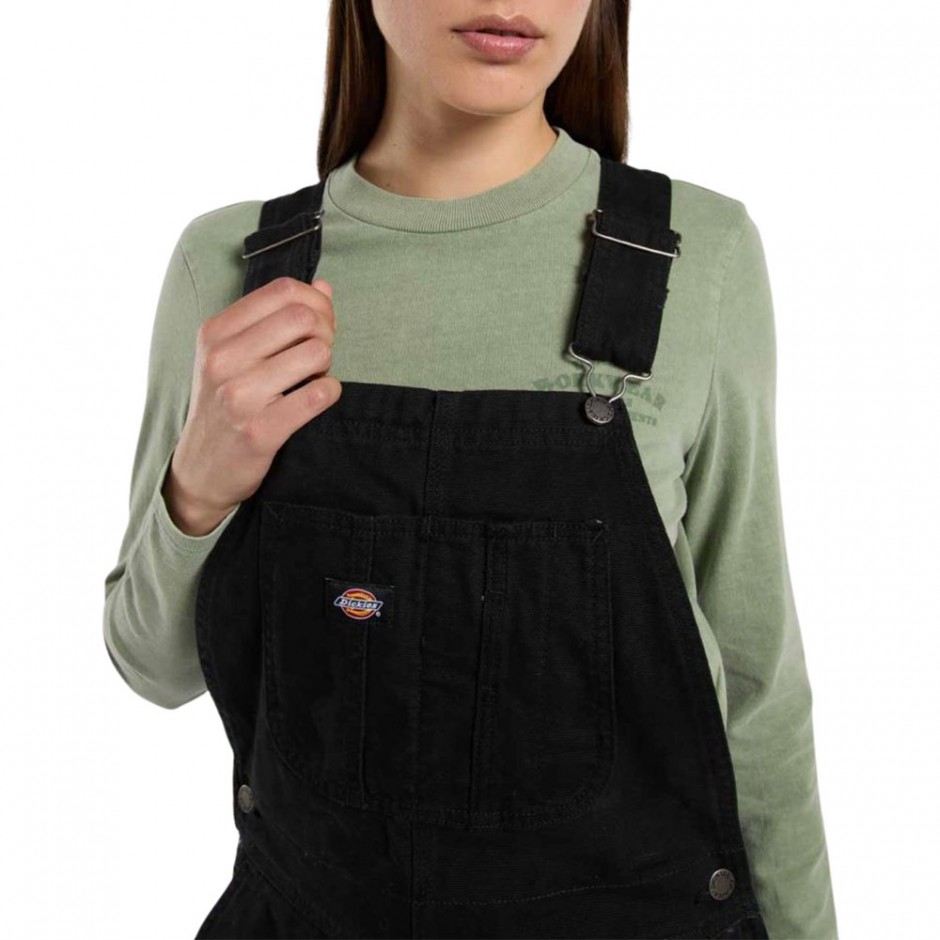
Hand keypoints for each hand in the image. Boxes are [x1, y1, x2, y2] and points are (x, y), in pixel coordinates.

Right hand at [162, 276, 341, 535]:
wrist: (202, 469)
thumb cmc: (223, 404)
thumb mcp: (232, 354)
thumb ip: (276, 317)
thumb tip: (325, 288)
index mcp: (215, 332)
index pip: (283, 291)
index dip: (316, 302)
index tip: (319, 322)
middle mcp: (222, 359)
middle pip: (303, 317)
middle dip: (326, 332)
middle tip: (319, 353)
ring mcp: (240, 396)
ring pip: (316, 353)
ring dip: (326, 365)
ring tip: (313, 377)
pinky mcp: (261, 430)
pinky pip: (319, 395)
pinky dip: (329, 392)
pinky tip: (317, 397)